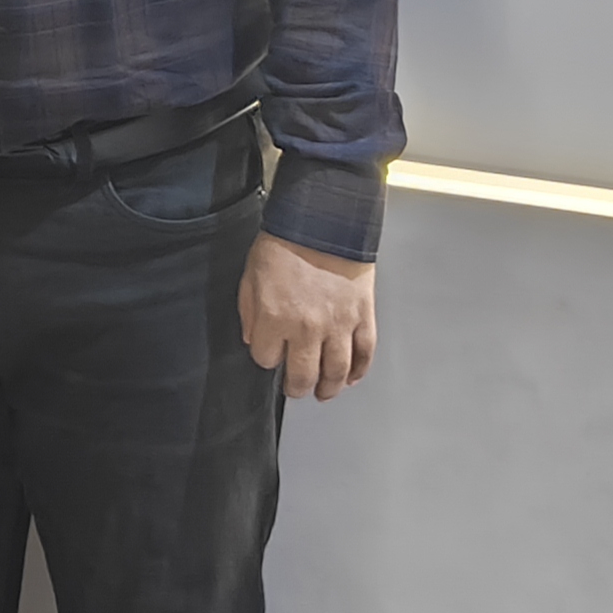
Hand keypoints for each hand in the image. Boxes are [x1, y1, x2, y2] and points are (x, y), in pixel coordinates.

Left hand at [239, 233, 375, 398]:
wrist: (324, 220)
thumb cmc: (285, 243)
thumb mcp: (251, 274)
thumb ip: (249, 312)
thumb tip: (253, 339)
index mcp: (274, 318)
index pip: (266, 359)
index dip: (267, 357)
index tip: (270, 352)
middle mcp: (306, 329)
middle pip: (302, 376)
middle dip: (296, 387)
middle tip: (296, 388)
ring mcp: (338, 325)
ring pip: (335, 372)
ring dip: (328, 388)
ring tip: (324, 392)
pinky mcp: (363, 317)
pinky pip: (364, 354)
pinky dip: (358, 370)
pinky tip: (350, 377)